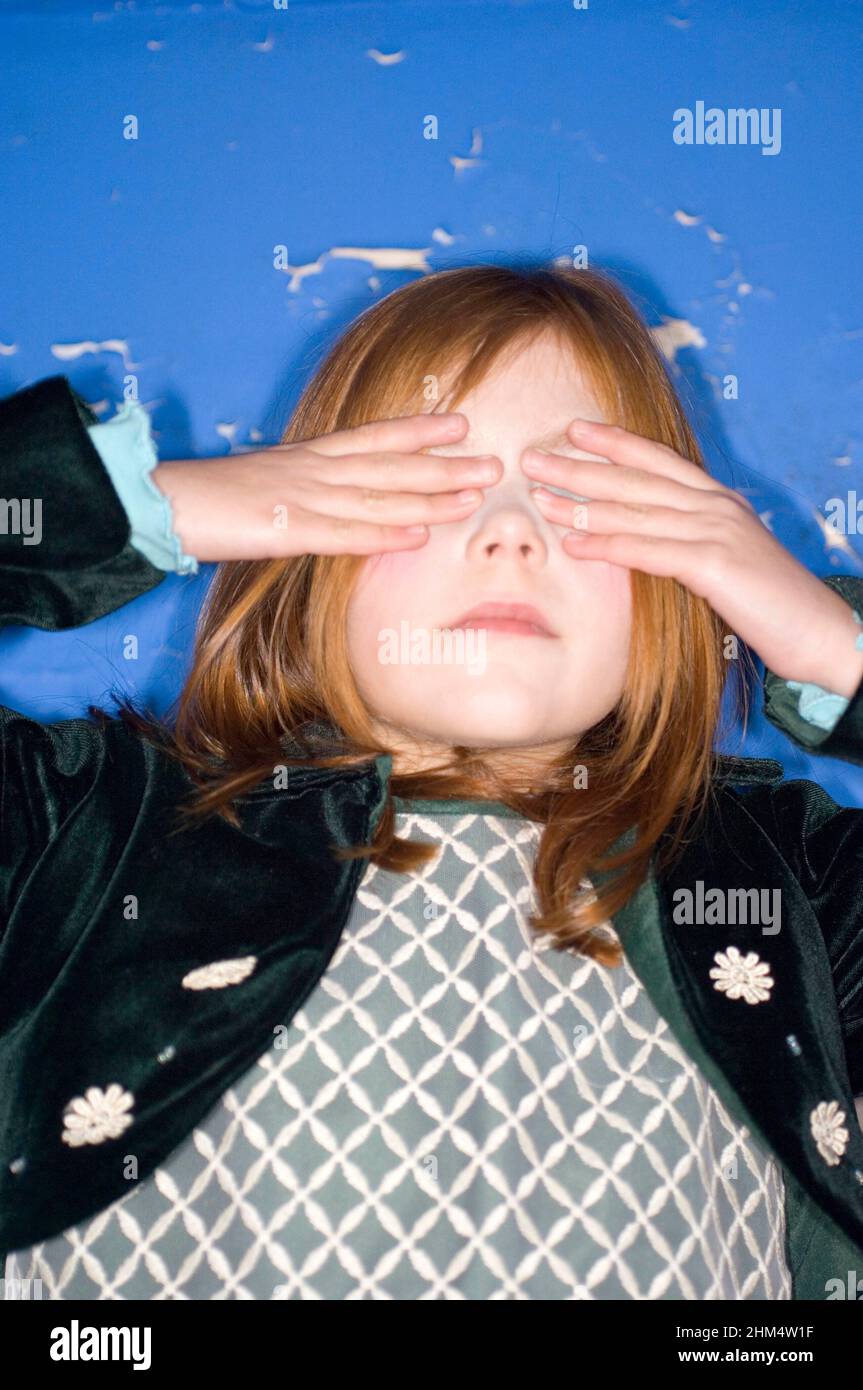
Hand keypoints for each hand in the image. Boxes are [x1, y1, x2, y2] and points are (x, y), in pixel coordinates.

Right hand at [151, 413, 501, 561]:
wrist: (161, 501)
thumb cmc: (209, 499)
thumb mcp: (266, 488)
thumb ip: (306, 494)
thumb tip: (340, 507)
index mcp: (308, 458)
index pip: (374, 438)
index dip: (419, 431)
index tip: (461, 424)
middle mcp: (314, 471)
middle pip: (390, 464)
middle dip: (444, 465)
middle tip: (494, 464)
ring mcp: (302, 498)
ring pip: (378, 495)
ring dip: (429, 496)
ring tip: (474, 498)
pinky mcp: (286, 530)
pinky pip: (343, 533)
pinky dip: (383, 533)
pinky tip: (418, 535)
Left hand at [522, 418, 862, 698]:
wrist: (821, 634)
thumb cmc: (771, 607)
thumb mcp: (725, 565)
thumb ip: (688, 547)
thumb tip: (644, 546)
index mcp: (720, 501)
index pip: (660, 462)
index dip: (616, 443)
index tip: (574, 430)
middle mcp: (717, 507)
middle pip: (637, 480)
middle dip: (582, 468)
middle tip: (533, 460)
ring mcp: (717, 532)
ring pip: (638, 511)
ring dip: (583, 504)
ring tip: (540, 500)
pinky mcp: (716, 565)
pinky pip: (650, 550)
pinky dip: (610, 546)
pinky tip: (575, 545)